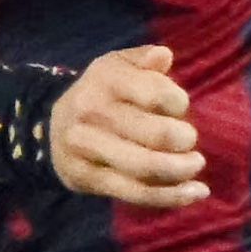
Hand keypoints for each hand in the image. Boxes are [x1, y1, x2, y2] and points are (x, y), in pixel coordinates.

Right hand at [50, 46, 205, 209]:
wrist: (54, 128)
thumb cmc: (103, 94)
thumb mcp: (119, 67)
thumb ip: (143, 59)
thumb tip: (162, 56)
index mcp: (105, 79)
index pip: (157, 94)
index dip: (178, 103)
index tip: (179, 106)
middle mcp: (92, 112)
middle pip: (156, 134)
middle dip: (184, 139)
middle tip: (188, 139)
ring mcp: (86, 148)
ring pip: (146, 168)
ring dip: (182, 170)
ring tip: (195, 164)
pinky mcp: (87, 179)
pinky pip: (136, 193)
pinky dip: (172, 196)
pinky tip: (196, 191)